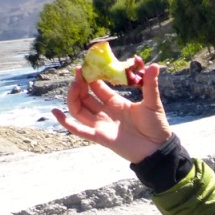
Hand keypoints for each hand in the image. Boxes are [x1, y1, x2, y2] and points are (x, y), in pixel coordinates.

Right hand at [51, 63, 171, 163]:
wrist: (158, 149)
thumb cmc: (157, 126)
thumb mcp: (153, 103)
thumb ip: (150, 85)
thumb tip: (154, 65)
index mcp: (116, 102)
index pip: (97, 87)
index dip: (91, 76)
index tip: (87, 65)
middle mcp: (105, 112)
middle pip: (85, 96)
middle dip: (80, 84)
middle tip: (80, 73)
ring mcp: (101, 124)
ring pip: (79, 109)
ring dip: (73, 97)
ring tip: (76, 85)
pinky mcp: (99, 136)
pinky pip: (78, 130)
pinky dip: (66, 122)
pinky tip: (56, 112)